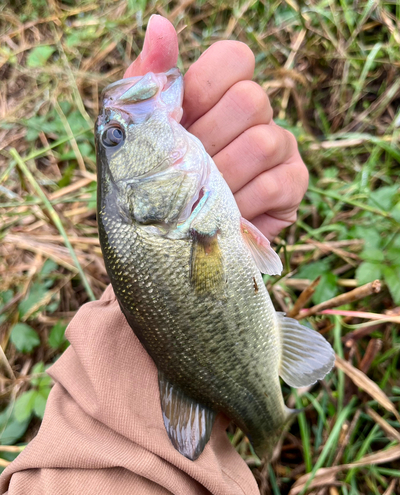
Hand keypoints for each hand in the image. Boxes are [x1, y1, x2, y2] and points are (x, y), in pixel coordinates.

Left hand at [124, 15, 308, 240]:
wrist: (166, 236)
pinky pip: (276, 184)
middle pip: (251, 100)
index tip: (181, 118)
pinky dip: (242, 203)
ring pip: (263, 143)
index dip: (206, 86)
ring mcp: (280, 146)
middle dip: (209, 141)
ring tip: (203, 196)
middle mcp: (256, 113)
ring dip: (223, 177)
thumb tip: (159, 23)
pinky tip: (227, 213)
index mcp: (219, 94)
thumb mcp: (140, 129)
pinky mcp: (294, 183)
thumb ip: (150, 78)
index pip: (235, 57)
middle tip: (187, 168)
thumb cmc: (152, 178)